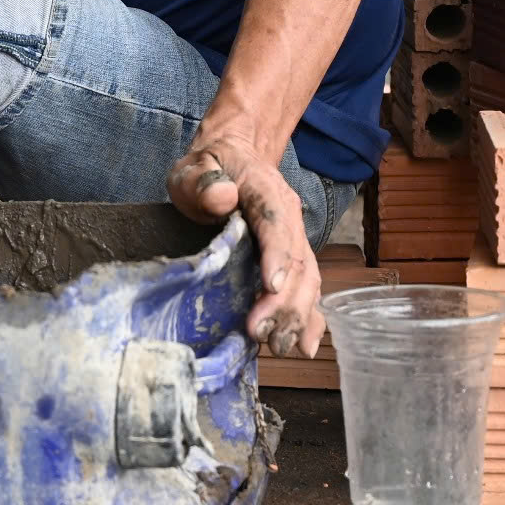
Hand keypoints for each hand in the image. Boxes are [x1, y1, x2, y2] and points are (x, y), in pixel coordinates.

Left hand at [168, 129, 323, 358]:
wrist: (234, 158)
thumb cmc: (210, 168)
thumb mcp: (194, 168)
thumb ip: (203, 181)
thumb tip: (221, 197)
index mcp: (266, 190)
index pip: (276, 224)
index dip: (277, 256)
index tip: (270, 287)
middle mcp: (290, 217)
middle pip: (297, 260)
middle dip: (283, 300)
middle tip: (259, 331)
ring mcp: (295, 238)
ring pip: (307, 279)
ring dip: (296, 315)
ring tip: (277, 345)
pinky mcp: (293, 258)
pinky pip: (308, 288)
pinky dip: (309, 317)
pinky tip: (305, 345)